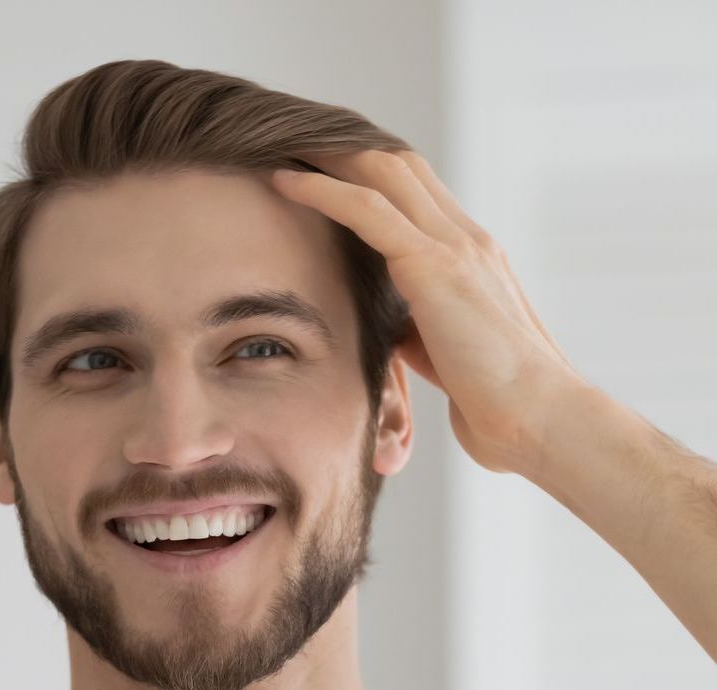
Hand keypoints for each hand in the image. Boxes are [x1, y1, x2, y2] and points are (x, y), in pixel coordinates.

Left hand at [269, 149, 586, 474]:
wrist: (537, 418)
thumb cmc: (496, 402)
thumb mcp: (445, 356)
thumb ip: (418, 330)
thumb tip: (392, 329)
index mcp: (473, 258)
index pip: (419, 193)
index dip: (371, 173)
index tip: (326, 168)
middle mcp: (467, 239)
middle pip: (399, 167)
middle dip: (344, 151)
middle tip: (294, 143)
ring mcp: (455, 246)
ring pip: (382, 173)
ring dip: (327, 157)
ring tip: (281, 148)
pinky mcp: (434, 267)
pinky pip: (367, 210)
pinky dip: (320, 191)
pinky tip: (284, 183)